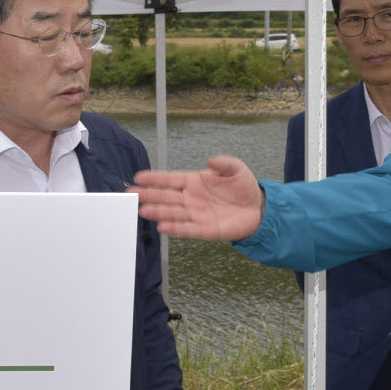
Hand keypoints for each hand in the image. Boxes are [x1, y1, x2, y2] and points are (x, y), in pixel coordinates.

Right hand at [131, 157, 265, 240]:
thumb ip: (223, 163)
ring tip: (143, 210)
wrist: (258, 210)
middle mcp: (191, 198)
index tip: (139, 177)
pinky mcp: (204, 229)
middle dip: (148, 195)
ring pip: (172, 213)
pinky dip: (175, 228)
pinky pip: (186, 229)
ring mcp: (196, 214)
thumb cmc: (244, 188)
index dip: (155, 178)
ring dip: (158, 212)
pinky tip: (163, 226)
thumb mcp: (236, 169)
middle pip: (165, 196)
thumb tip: (210, 159)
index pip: (170, 179)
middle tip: (132, 193)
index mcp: (195, 181)